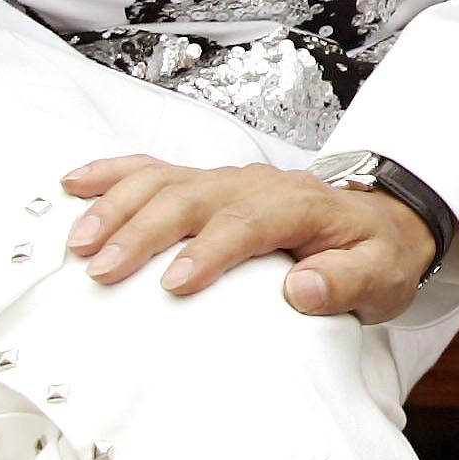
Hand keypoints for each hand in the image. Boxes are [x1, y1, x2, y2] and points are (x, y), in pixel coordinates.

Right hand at [59, 156, 436, 320]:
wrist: (377, 224)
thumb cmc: (372, 254)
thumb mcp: (381, 276)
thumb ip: (349, 282)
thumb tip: (305, 288)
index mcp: (302, 205)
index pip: (250, 220)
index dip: (212, 249)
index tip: (175, 283)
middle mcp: (258, 185)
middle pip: (195, 196)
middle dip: (146, 230)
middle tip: (104, 269)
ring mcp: (228, 181)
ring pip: (167, 180)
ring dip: (120, 206)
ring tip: (81, 242)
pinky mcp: (207, 185)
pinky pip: (156, 170)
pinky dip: (114, 174)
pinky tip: (76, 184)